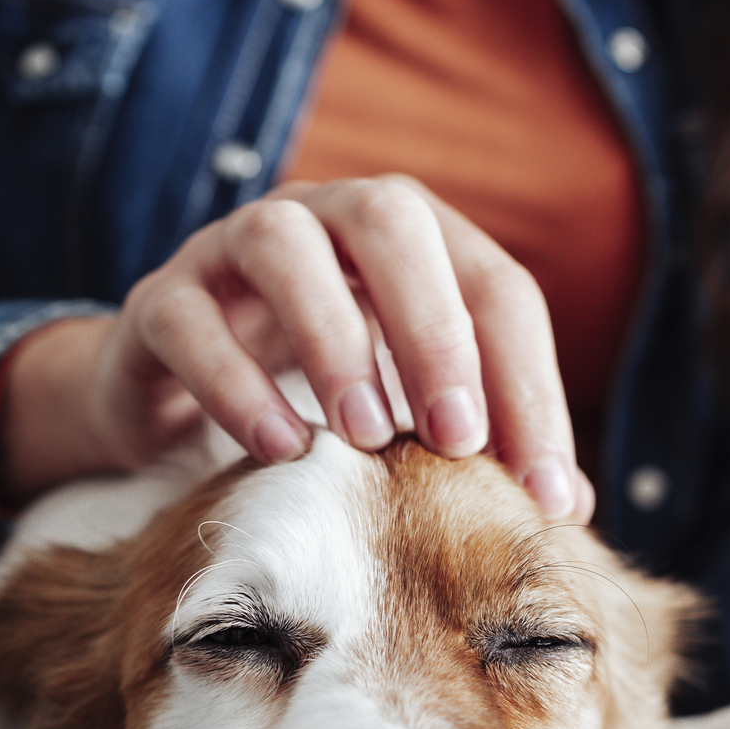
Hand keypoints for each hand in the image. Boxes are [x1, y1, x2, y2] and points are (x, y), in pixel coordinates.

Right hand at [0, 175, 593, 519]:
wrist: (174, 397)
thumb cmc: (319, 400)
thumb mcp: (409, 416)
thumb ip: (484, 447)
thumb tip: (569, 510)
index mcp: (413, 241)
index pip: (495, 287)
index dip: (529, 385)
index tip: (543, 492)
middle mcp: (327, 218)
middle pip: (392, 221)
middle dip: (434, 330)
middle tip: (457, 439)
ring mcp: (232, 248)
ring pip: (283, 243)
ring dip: (334, 337)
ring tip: (364, 437)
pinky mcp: (160, 300)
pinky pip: (189, 318)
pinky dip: (233, 381)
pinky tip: (280, 450)